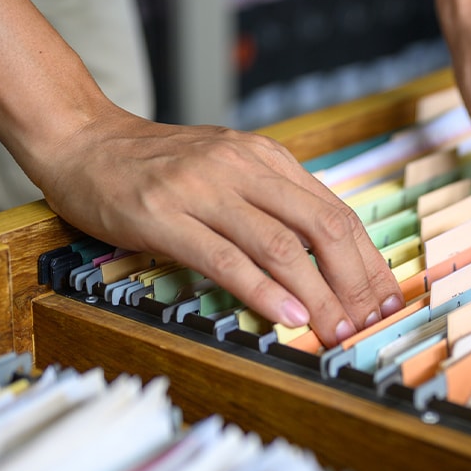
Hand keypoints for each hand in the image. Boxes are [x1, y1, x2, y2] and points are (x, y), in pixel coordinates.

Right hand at [36, 110, 403, 346]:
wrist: (83, 140)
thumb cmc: (159, 165)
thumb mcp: (229, 169)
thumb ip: (275, 203)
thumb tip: (329, 257)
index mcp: (267, 159)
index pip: (336, 213)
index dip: (368, 261)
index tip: (388, 298)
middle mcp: (243, 169)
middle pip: (322, 228)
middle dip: (355, 281)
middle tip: (369, 322)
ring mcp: (203, 191)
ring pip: (280, 247)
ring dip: (317, 295)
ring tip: (336, 330)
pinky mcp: (164, 216)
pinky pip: (226, 259)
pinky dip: (263, 292)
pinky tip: (287, 318)